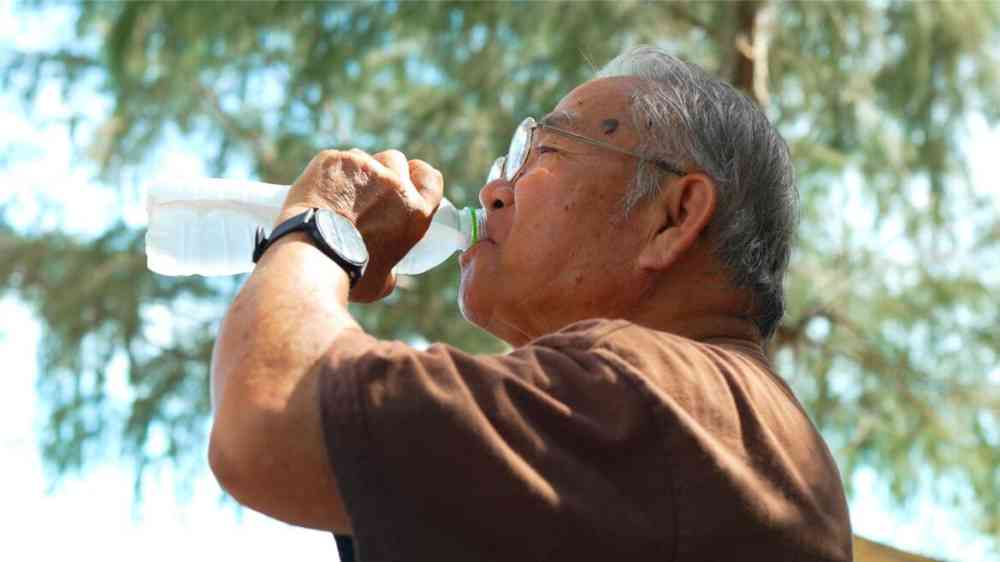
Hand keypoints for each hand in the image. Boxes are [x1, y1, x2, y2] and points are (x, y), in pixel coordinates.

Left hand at [278, 148, 443, 301]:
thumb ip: (391, 267)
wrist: (313, 256)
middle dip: (383, 170)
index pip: (430, 179)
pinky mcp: (334, 160)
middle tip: (364, 191)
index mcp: (415, 212)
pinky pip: (334, 160)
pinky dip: (328, 173)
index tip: (407, 179)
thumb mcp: (384, 282)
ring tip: (336, 195)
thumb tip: (386, 270)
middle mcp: (395, 185)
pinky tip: (318, 192)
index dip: (417, 175)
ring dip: (354, 171)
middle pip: (395, 160)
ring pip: (362, 157)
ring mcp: (364, 167)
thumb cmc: (349, 274)